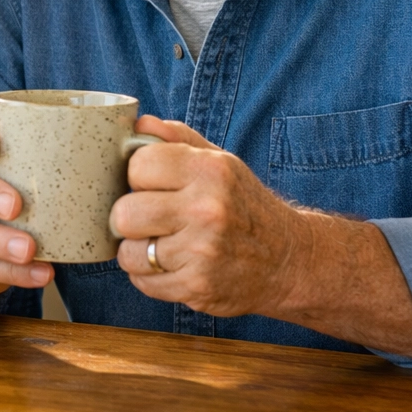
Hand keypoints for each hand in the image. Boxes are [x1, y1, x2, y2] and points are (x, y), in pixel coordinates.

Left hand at [110, 116, 300, 316]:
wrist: (287, 260)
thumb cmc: (242, 204)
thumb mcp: (219, 160)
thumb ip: (176, 138)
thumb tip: (138, 123)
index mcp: (210, 170)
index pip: (137, 166)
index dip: (136, 176)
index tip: (149, 185)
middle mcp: (207, 210)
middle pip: (124, 214)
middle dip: (129, 216)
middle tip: (148, 218)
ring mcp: (202, 253)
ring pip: (128, 252)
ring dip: (137, 250)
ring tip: (159, 243)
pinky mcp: (197, 288)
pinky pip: (142, 282)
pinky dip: (148, 275)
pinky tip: (171, 264)